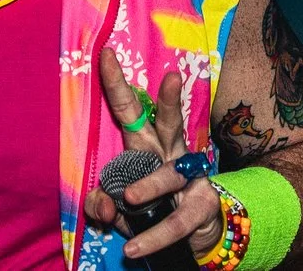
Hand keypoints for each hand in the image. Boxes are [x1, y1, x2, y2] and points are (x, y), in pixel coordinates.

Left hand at [84, 50, 225, 262]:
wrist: (190, 237)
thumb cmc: (150, 208)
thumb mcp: (118, 206)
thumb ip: (102, 202)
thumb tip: (101, 202)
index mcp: (146, 145)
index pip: (131, 110)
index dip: (118, 83)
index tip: (106, 54)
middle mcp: (171, 154)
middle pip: (170, 122)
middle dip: (171, 101)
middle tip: (171, 77)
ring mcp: (190, 178)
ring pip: (171, 173)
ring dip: (150, 185)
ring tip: (130, 198)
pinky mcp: (201, 207)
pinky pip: (175, 223)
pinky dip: (152, 237)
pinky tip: (134, 248)